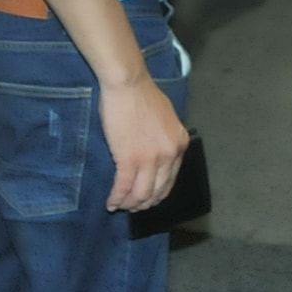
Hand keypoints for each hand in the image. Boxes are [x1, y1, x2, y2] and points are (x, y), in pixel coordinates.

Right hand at [100, 75, 188, 211]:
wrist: (128, 83)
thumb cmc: (142, 94)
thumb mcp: (166, 117)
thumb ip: (166, 138)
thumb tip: (158, 153)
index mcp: (179, 144)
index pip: (171, 179)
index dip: (158, 193)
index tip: (148, 197)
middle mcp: (169, 155)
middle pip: (157, 191)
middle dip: (144, 203)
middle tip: (134, 207)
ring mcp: (150, 159)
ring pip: (141, 193)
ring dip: (130, 204)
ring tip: (121, 206)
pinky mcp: (129, 159)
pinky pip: (123, 187)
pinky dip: (117, 198)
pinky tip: (111, 203)